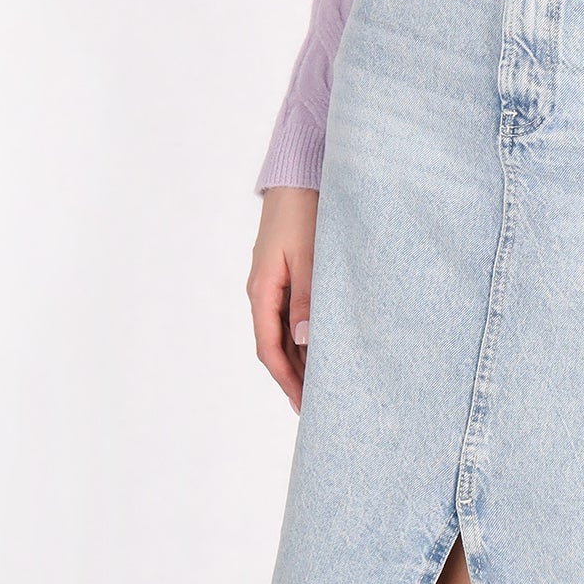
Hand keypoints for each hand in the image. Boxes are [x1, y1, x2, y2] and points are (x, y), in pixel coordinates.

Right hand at [249, 184, 319, 411]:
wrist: (298, 179)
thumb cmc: (303, 214)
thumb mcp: (308, 258)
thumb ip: (306, 299)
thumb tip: (304, 340)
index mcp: (262, 291)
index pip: (269, 348)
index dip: (286, 379)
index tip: (304, 404)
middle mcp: (262, 292)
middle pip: (274, 346)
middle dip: (293, 377)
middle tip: (316, 405)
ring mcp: (272, 284)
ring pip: (282, 332)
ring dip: (299, 358)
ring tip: (321, 384)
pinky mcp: (284, 275)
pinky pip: (289, 315)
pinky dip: (303, 336)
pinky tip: (319, 347)